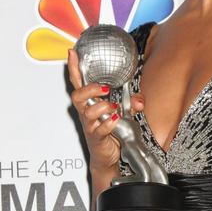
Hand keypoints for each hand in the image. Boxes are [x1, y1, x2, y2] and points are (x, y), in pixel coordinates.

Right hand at [67, 48, 144, 173]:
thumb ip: (132, 103)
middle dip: (89, 89)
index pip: (78, 82)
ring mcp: (90, 125)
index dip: (74, 68)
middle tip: (104, 88)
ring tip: (114, 108)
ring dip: (102, 106)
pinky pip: (99, 129)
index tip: (72, 53)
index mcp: (90, 103)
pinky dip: (108, 123)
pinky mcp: (96, 138)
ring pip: (88, 112)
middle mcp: (87, 113)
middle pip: (77, 96)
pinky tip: (116, 120)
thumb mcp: (123, 113)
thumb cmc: (111, 132)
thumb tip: (139, 100)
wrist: (107, 157)